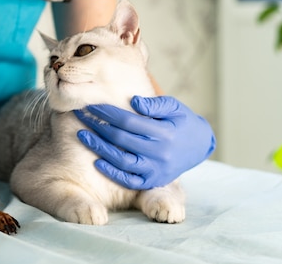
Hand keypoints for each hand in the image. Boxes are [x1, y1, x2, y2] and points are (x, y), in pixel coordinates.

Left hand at [75, 96, 215, 189]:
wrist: (199, 145)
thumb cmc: (182, 120)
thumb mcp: (174, 107)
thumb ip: (155, 104)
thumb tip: (133, 101)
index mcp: (165, 133)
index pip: (129, 122)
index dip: (108, 113)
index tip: (92, 104)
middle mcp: (160, 153)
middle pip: (121, 139)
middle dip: (98, 126)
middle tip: (81, 115)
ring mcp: (156, 170)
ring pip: (122, 161)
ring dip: (99, 148)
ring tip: (82, 136)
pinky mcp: (153, 181)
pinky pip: (129, 180)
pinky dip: (112, 173)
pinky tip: (97, 162)